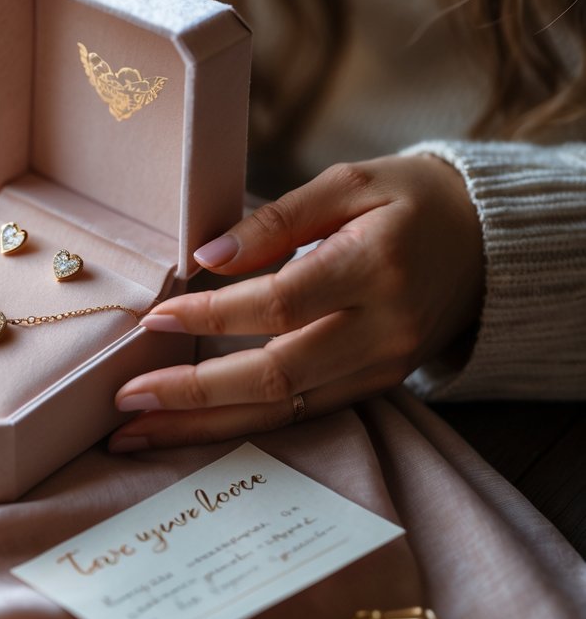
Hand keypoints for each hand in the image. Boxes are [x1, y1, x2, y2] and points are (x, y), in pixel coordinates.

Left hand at [109, 156, 484, 451]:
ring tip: (136, 435)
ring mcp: (381, 369)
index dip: (211, 314)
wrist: (492, 242)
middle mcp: (381, 331)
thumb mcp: (349, 183)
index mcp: (374, 269)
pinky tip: (189, 429)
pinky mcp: (375, 387)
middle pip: (275, 376)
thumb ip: (277, 218)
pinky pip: (301, 414)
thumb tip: (206, 255)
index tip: (154, 318)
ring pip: (283, 411)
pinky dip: (240, 425)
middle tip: (125, 401)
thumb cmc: (411, 201)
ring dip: (205, 427)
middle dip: (193, 394)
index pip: (278, 304)